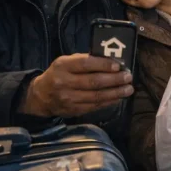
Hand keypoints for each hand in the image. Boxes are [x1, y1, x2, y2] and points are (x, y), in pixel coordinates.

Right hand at [19, 54, 133, 117]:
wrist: (41, 96)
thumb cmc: (59, 74)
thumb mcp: (66, 62)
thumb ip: (85, 60)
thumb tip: (111, 60)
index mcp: (63, 66)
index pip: (85, 64)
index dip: (103, 65)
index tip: (118, 66)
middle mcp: (64, 82)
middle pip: (93, 82)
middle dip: (114, 80)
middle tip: (128, 77)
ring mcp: (68, 98)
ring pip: (96, 96)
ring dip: (115, 93)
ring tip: (128, 89)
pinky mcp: (74, 110)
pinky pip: (95, 106)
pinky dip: (109, 101)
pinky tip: (118, 97)